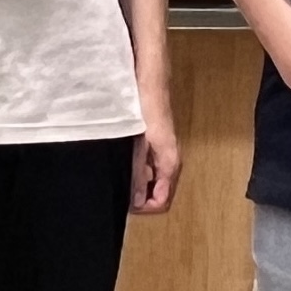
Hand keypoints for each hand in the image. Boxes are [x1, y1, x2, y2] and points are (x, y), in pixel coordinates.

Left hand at [130, 82, 181, 215]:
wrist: (151, 83)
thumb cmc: (147, 109)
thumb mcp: (140, 146)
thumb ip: (139, 173)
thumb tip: (138, 201)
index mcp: (170, 164)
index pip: (162, 201)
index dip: (145, 208)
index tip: (127, 205)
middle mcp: (170, 162)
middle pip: (159, 194)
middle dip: (140, 198)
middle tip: (120, 193)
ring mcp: (164, 154)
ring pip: (153, 182)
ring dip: (138, 185)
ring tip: (120, 179)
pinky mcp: (157, 146)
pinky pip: (150, 168)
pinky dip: (138, 172)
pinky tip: (123, 164)